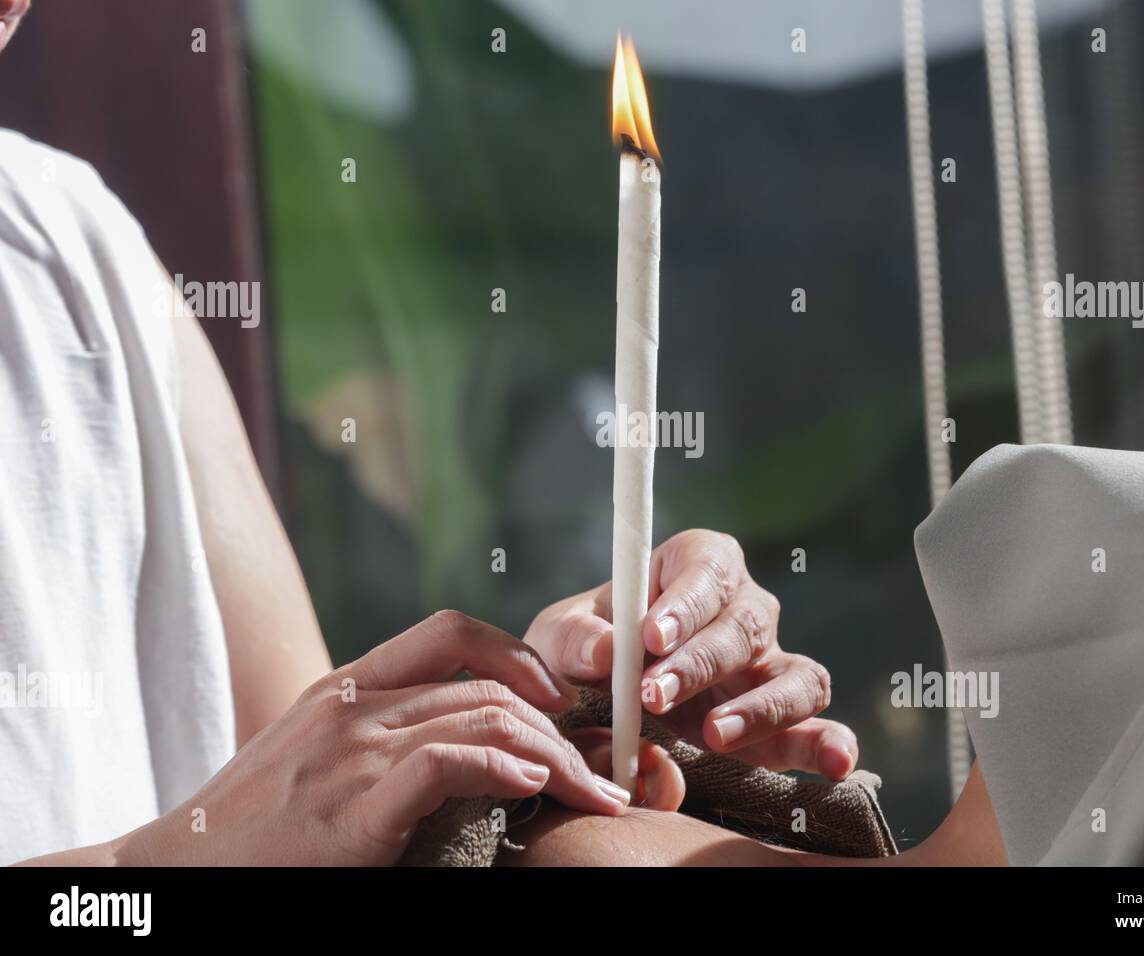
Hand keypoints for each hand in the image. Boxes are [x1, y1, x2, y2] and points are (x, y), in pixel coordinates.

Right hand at [115, 611, 629, 865]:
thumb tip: (464, 745)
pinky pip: (447, 764)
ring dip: (556, 756)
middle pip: (488, 686)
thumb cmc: (254, 825)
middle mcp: (356, 704)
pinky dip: (503, 767)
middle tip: (601, 767)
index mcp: (348, 685)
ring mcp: (354, 750)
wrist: (180, 871)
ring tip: (594, 791)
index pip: (449, 631)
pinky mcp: (355, 805)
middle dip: (560, 725)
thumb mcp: (317, 756)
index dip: (518, 652)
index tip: (559, 697)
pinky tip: (535, 785)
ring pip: (485, 719)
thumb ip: (380, 735)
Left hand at [524, 530, 857, 780]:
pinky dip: (829, 743)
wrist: (595, 701)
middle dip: (700, 662)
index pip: (708, 568)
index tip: (650, 634)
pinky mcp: (780, 722)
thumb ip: (572, 637)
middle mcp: (744, 609)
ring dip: (760, 707)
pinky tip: (833, 762)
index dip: (686, 601)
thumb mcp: (558, 638)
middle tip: (652, 695)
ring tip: (714, 735)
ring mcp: (769, 665)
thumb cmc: (585, 650)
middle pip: (746, 626)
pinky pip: (816, 726)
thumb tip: (606, 648)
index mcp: (694, 567)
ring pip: (795, 675)